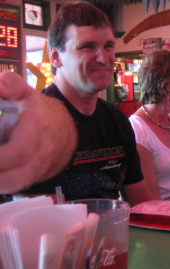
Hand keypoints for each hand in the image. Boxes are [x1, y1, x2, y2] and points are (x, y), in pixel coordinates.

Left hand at [0, 71, 76, 193]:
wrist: (65, 125)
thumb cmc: (39, 110)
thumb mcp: (25, 92)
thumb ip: (12, 85)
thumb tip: (2, 83)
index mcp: (38, 128)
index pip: (19, 150)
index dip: (1, 158)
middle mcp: (45, 150)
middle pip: (17, 175)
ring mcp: (46, 165)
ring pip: (19, 183)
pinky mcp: (43, 175)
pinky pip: (23, 185)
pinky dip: (5, 185)